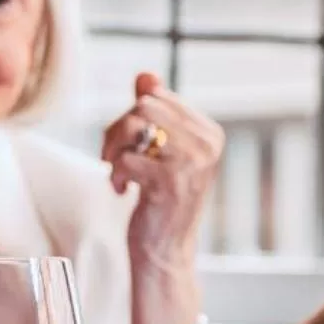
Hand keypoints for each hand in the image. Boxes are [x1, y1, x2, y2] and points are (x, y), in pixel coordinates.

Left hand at [103, 72, 222, 267]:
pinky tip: (122, 190)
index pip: (158, 96)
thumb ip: (156, 112)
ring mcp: (191, 163)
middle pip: (144, 106)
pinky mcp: (169, 183)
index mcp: (209, 132)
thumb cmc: (162, 199)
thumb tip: (146, 75)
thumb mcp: (162, 152)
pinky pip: (126, 157)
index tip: (128, 144)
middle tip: (113, 156)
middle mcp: (207, 145)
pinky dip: (115, 174)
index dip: (132, 116)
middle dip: (118, 129)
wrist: (166, 248)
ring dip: (113, 150)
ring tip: (115, 171)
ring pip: (134, 126)